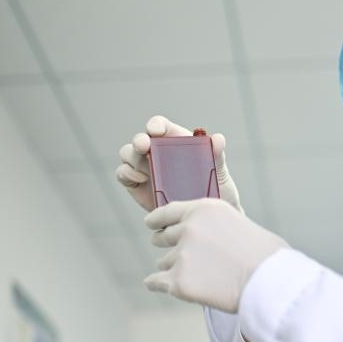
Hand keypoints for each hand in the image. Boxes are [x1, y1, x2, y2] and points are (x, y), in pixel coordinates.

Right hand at [116, 114, 243, 213]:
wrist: (205, 216)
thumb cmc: (214, 189)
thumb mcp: (219, 172)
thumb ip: (217, 155)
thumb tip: (218, 139)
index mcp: (176, 141)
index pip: (161, 126)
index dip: (156, 125)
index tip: (155, 130)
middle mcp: (157, 151)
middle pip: (140, 139)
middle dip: (139, 140)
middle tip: (144, 146)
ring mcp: (144, 167)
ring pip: (128, 154)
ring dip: (132, 158)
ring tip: (145, 171)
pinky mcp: (135, 184)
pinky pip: (123, 174)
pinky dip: (127, 174)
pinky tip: (141, 180)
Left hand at [143, 198, 288, 312]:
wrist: (271, 281)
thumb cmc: (266, 255)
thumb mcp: (239, 223)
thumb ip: (215, 226)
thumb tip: (202, 241)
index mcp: (204, 209)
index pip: (168, 211)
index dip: (156, 219)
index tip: (150, 224)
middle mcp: (189, 229)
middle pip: (164, 237)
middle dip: (168, 245)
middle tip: (181, 254)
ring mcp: (182, 255)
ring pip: (164, 262)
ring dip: (174, 267)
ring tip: (197, 276)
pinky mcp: (179, 282)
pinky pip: (157, 282)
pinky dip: (157, 283)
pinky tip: (156, 284)